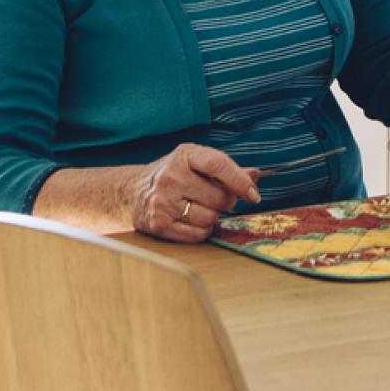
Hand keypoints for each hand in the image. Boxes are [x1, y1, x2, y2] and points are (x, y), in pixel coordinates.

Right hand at [128, 144, 260, 242]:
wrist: (134, 191)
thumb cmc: (175, 175)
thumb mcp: (196, 162)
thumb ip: (227, 169)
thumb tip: (256, 176)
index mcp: (184, 155)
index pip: (217, 164)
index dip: (240, 181)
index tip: (253, 195)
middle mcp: (171, 177)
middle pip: (219, 198)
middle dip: (225, 202)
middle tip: (215, 199)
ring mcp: (163, 201)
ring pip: (210, 218)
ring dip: (212, 217)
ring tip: (198, 208)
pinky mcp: (158, 224)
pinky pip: (198, 235)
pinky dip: (201, 230)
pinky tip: (191, 220)